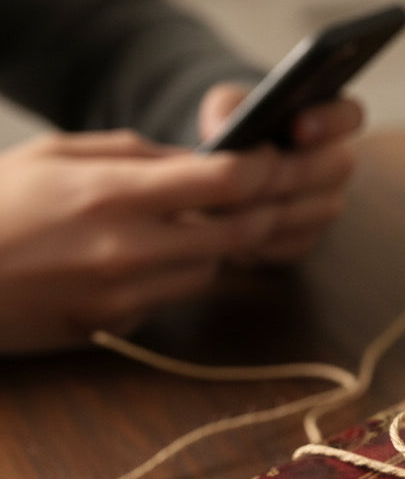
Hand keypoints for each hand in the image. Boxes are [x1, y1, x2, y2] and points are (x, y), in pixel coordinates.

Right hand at [0, 130, 307, 353]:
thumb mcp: (57, 153)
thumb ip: (135, 155)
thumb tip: (197, 161)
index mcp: (112, 193)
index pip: (223, 183)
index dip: (262, 170)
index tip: (273, 161)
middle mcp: (128, 248)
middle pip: (237, 235)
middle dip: (260, 213)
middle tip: (263, 197)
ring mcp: (124, 294)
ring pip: (210, 272)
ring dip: (215, 249)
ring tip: (188, 225)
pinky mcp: (115, 325)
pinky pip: (171, 297)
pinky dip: (173, 276)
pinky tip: (145, 259)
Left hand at [198, 83, 363, 263]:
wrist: (223, 182)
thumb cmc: (232, 134)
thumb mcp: (224, 110)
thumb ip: (226, 107)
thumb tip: (223, 127)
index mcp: (327, 122)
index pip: (351, 114)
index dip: (331, 121)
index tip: (298, 128)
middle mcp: (337, 165)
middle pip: (336, 168)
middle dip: (289, 172)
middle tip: (246, 175)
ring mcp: (326, 207)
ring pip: (311, 211)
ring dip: (269, 208)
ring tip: (226, 205)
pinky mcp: (306, 240)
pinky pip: (292, 243)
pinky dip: (261, 238)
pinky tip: (231, 233)